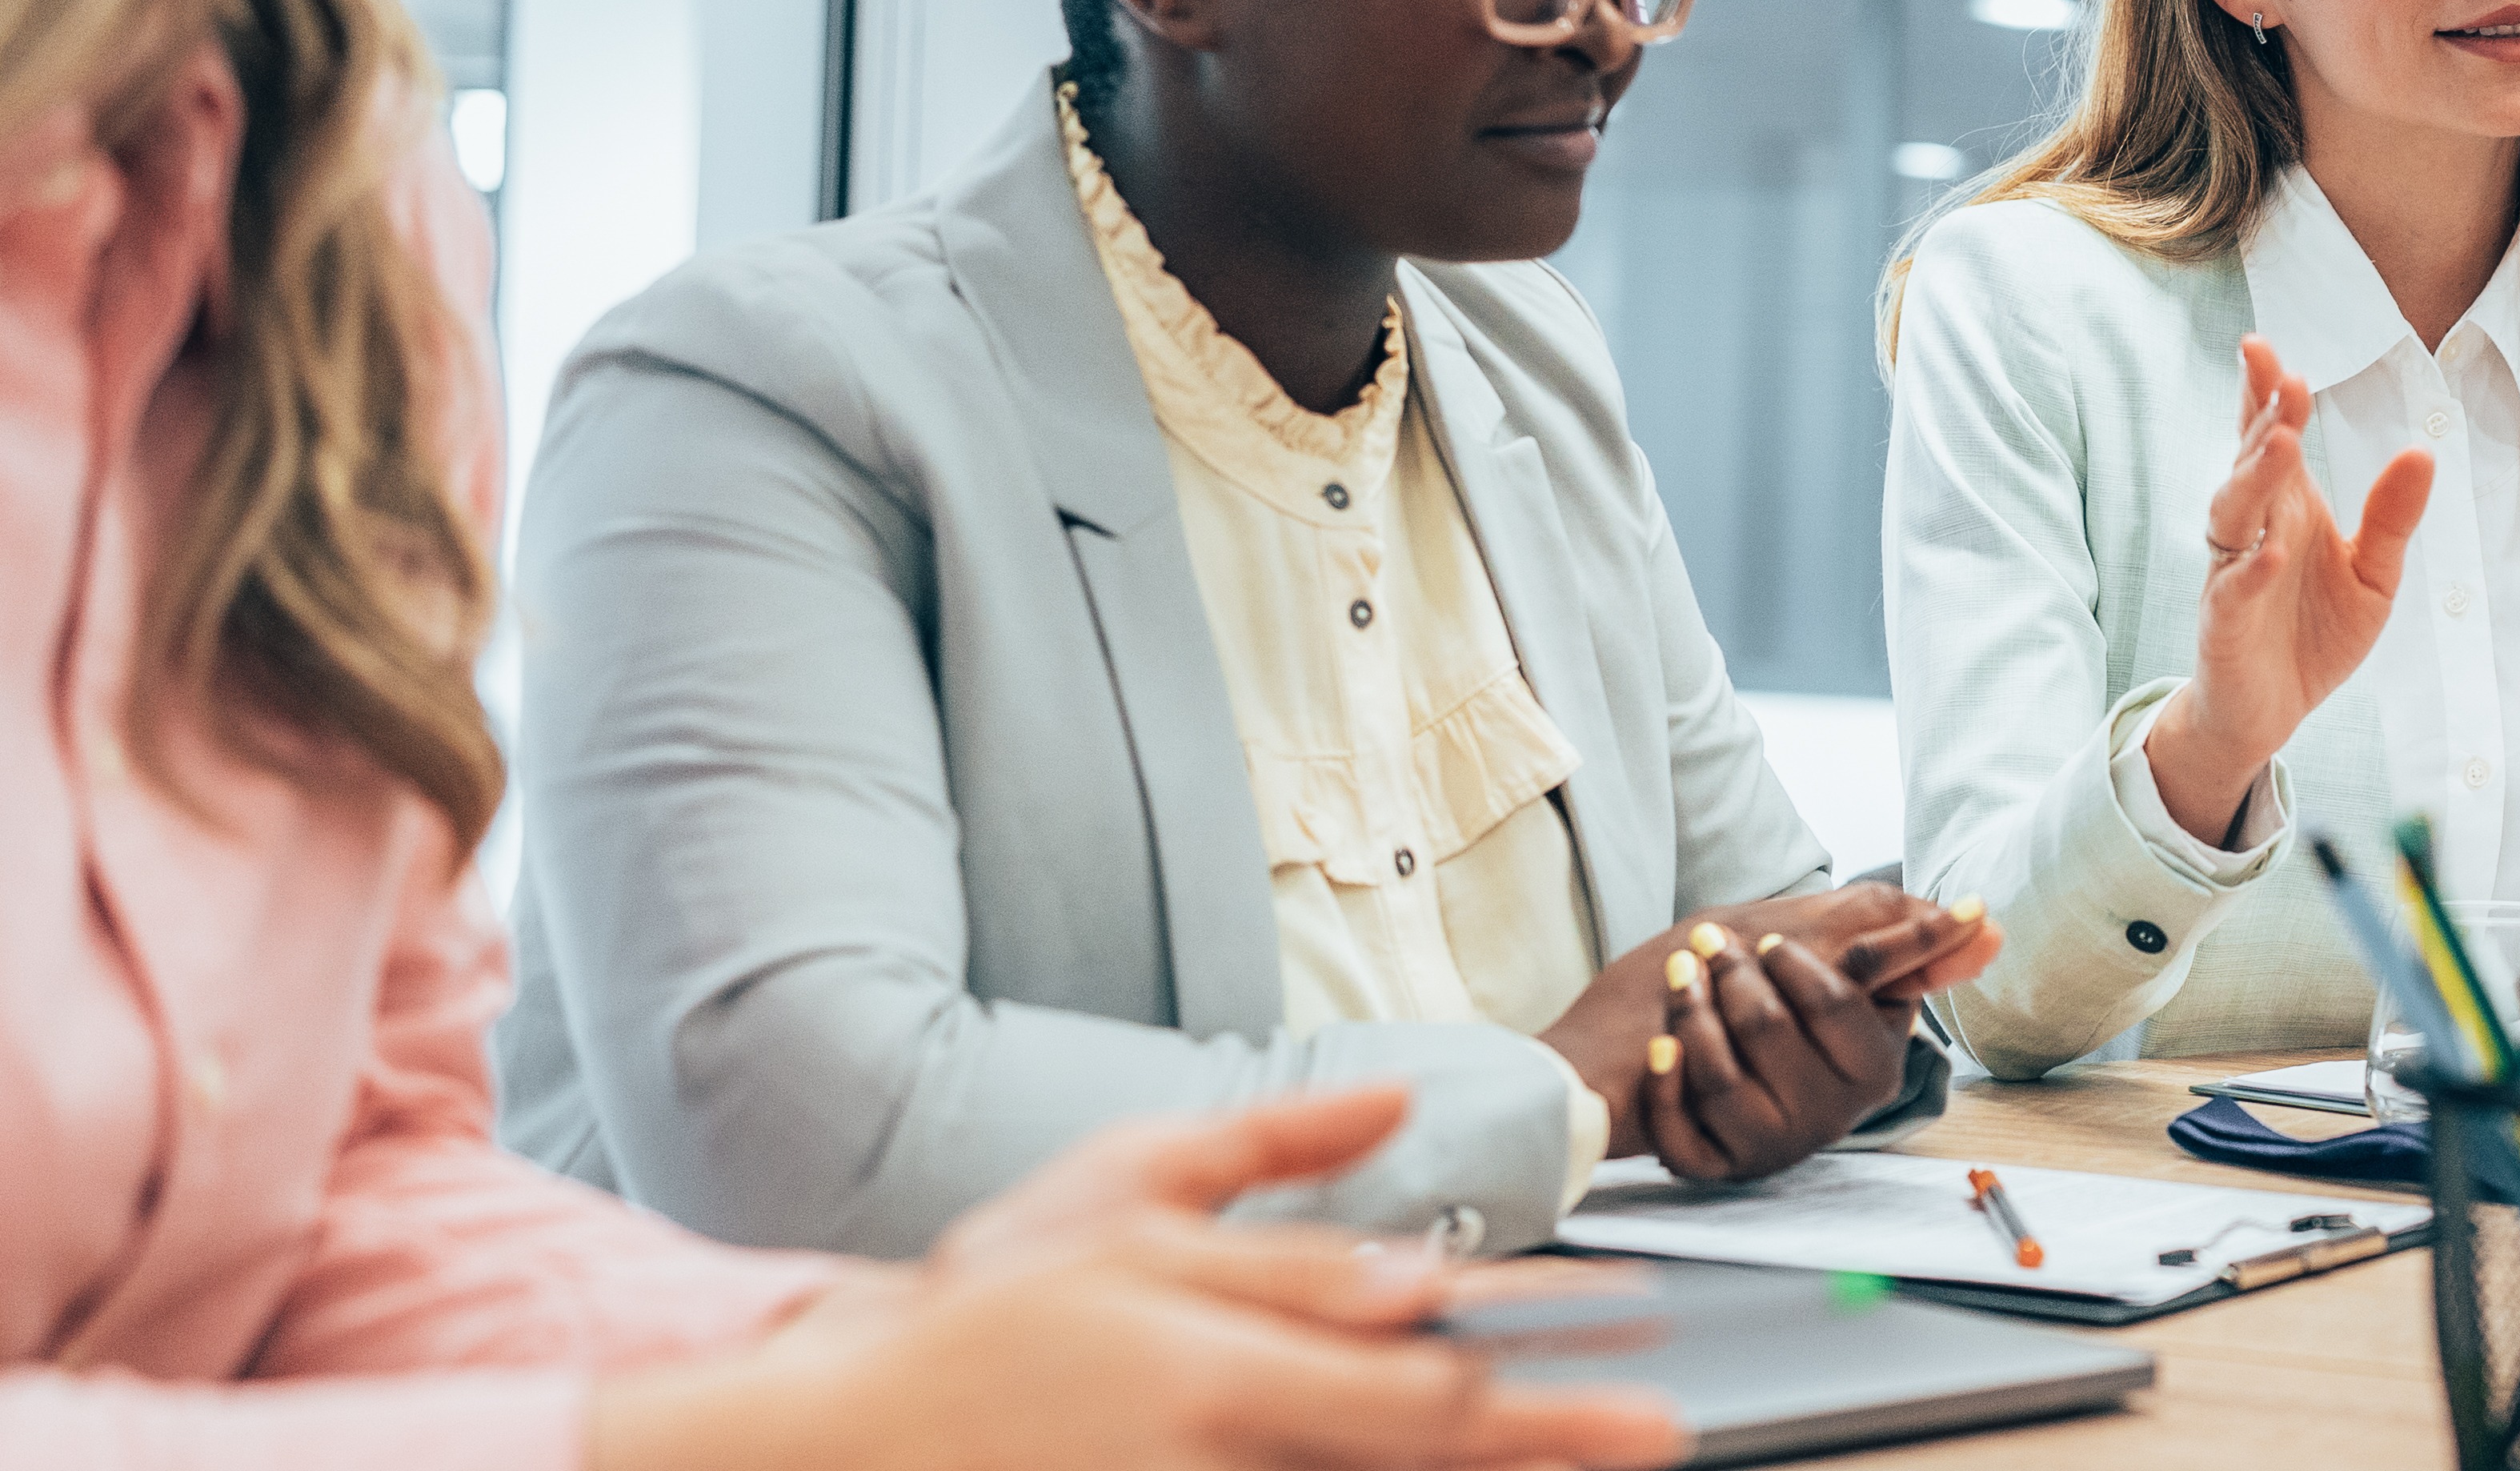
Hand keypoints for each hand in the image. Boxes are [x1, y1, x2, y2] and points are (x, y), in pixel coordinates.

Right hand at [591, 1088, 1687, 1470]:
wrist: (845, 1444)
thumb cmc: (986, 1316)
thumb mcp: (1117, 1196)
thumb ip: (1268, 1154)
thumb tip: (1401, 1102)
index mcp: (1214, 1342)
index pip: (1411, 1341)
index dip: (1534, 1344)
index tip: (1633, 1331)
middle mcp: (1222, 1432)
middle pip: (1420, 1441)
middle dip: (1551, 1438)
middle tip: (1657, 1433)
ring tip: (1591, 1468)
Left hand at [1547, 885, 1998, 1180]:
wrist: (1670, 1045)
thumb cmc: (1763, 993)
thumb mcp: (1841, 957)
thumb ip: (1909, 944)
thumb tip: (1990, 928)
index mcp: (1872, 1068)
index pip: (1836, 1004)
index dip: (1792, 963)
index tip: (1766, 938)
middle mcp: (1828, 1116)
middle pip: (1770, 1031)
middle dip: (1731, 975)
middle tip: (1707, 944)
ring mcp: (1770, 1145)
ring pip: (1721, 1077)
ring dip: (1690, 1015)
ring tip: (1680, 977)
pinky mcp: (1715, 1167)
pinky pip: (1682, 1130)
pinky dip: (1665, 1081)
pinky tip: (1660, 1046)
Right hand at [2146, 334, 2433, 840]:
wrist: (2270, 711)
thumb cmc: (2315, 633)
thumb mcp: (2374, 574)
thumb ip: (2393, 518)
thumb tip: (2423, 453)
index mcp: (2286, 505)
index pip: (2269, 436)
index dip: (2265, 392)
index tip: (2264, 346)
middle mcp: (2253, 528)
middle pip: (2249, 461)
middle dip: (2265, 418)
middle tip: (2287, 379)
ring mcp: (2233, 571)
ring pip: (2232, 513)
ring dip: (2254, 477)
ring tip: (2280, 443)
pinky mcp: (2224, 621)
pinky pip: (2232, 588)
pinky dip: (2250, 569)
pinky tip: (2271, 552)